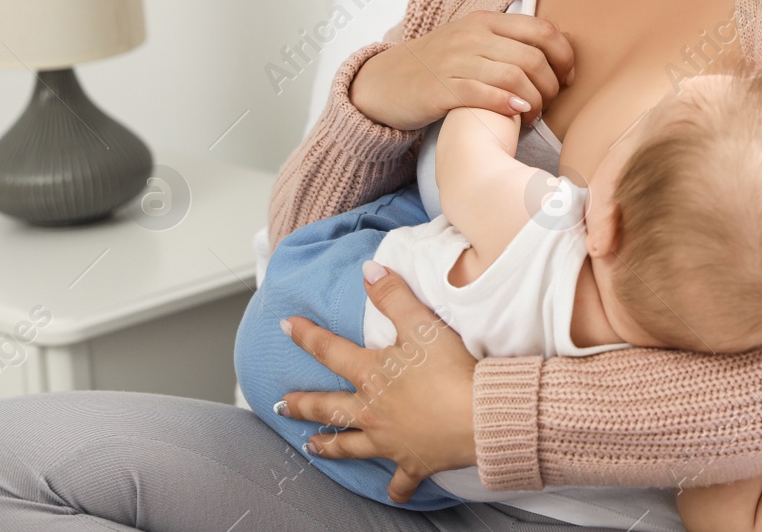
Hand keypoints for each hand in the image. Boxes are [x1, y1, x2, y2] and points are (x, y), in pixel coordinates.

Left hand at [277, 265, 478, 503]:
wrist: (479, 415)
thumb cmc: (452, 370)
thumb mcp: (422, 324)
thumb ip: (393, 296)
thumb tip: (369, 269)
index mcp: (373, 375)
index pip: (331, 350)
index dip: (307, 336)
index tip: (287, 326)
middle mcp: (372, 410)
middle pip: (328, 407)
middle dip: (303, 404)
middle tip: (282, 405)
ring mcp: (389, 440)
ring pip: (350, 445)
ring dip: (329, 446)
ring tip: (310, 446)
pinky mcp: (413, 462)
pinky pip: (400, 480)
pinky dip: (397, 487)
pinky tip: (394, 492)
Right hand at [350, 9, 576, 130]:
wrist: (383, 82)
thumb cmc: (437, 65)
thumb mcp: (472, 41)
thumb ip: (508, 42)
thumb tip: (558, 51)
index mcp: (485, 20)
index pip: (542, 29)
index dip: (564, 55)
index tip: (568, 77)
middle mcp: (471, 36)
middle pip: (533, 57)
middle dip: (551, 85)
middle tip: (549, 103)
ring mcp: (454, 61)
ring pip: (514, 76)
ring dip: (534, 101)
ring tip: (533, 115)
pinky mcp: (440, 89)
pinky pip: (484, 94)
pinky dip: (508, 104)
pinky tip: (516, 113)